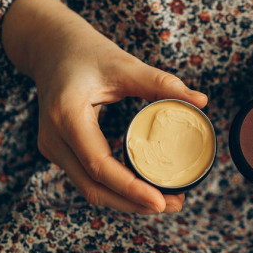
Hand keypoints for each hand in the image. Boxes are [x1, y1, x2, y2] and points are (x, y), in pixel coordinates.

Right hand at [2, 0, 207, 214]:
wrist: (50, 48)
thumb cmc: (87, 53)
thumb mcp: (125, 64)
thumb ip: (161, 83)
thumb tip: (201, 101)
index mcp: (67, 115)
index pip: (99, 165)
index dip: (130, 188)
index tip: (161, 201)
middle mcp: (53, 138)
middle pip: (93, 188)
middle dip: (133, 204)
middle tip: (175, 205)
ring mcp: (52, 148)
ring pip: (89, 189)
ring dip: (126, 201)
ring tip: (166, 201)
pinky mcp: (58, 152)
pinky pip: (87, 179)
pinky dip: (115, 189)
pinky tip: (143, 189)